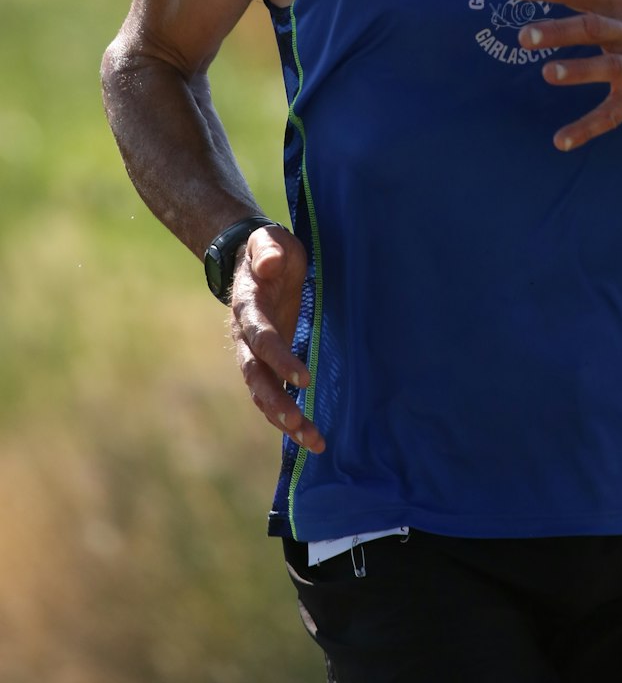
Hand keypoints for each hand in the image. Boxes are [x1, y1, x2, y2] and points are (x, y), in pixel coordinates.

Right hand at [230, 224, 325, 453]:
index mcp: (248, 308)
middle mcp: (246, 337)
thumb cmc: (269, 248)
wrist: (256, 258)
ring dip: (285, 419)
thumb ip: (268, 250)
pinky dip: (289, 417)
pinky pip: (274, 393)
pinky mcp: (268, 362)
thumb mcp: (269, 240)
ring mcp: (255, 353)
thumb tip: (271, 262)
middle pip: (256, 377)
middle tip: (299, 423)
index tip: (303, 378)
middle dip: (276, 402)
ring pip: (264, 393)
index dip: (279, 358)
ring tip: (314, 442)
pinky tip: (312, 438)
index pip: (261, 338)